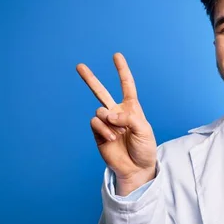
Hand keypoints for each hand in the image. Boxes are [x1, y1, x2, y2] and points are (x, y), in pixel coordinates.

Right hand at [77, 53, 156, 194]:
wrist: (136, 168)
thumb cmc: (144, 148)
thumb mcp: (143, 129)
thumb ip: (128, 117)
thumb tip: (108, 114)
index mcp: (131, 108)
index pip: (126, 86)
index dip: (122, 71)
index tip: (116, 56)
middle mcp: (117, 113)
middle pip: (101, 92)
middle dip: (90, 79)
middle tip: (79, 66)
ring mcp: (107, 123)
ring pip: (100, 110)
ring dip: (108, 120)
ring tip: (117, 133)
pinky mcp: (98, 133)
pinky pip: (96, 122)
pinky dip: (103, 129)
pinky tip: (111, 138)